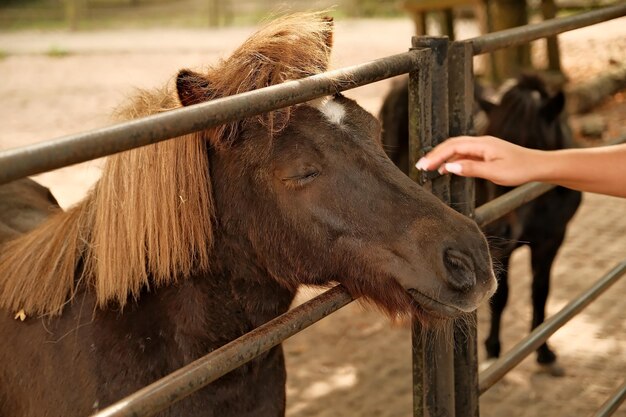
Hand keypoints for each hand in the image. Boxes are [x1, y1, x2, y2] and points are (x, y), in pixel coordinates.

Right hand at [415, 136, 541, 185]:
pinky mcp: (485, 154)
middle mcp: (480, 143)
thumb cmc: (520, 169)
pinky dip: (452, 161)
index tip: (423, 165)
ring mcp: (483, 147)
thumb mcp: (495, 173)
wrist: (538, 166)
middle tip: (420, 166)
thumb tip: (449, 166)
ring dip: (442, 157)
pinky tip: (446, 169)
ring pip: (456, 149)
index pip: (452, 147)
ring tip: (428, 168)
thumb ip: (471, 169)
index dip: (436, 156)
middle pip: (451, 145)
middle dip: (434, 155)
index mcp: (482, 144)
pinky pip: (464, 154)